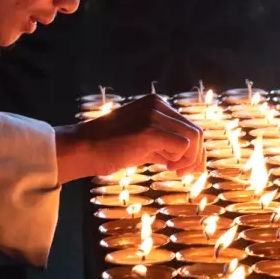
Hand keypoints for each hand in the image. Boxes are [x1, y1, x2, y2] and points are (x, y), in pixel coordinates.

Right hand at [55, 94, 204, 180]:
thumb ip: (164, 147)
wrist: (83, 148)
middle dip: (196, 157)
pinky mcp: (150, 129)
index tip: (182, 168)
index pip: (188, 126)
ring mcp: (154, 115)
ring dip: (189, 160)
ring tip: (173, 171)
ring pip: (194, 139)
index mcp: (156, 104)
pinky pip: (183, 146)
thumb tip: (191, 162)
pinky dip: (179, 161)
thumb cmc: (109, 149)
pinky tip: (165, 167)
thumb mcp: (142, 144)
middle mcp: (158, 105)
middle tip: (184, 174)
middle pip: (196, 132)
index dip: (193, 151)